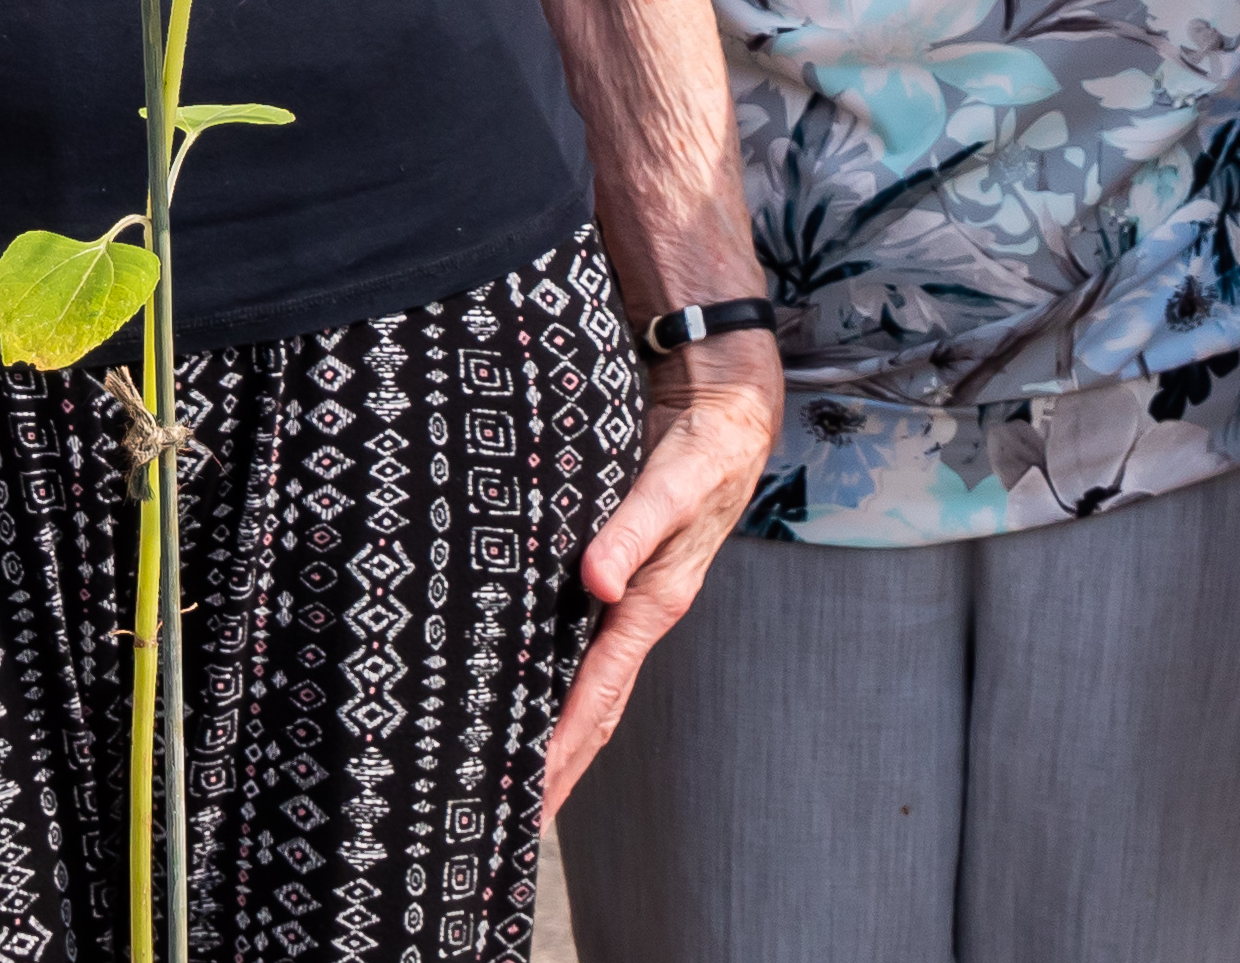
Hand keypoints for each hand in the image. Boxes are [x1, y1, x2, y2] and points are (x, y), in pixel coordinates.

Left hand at [543, 340, 779, 815]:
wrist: (726, 415)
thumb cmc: (702, 448)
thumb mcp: (670, 482)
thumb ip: (631, 529)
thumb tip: (594, 581)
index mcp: (654, 602)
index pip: (599, 690)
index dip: (563, 742)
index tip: (529, 791)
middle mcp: (638, 611)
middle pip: (594, 710)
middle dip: (559, 769)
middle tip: (513, 824)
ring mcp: (627, 600)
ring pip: (588, 687)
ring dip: (557, 739)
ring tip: (514, 785)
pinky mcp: (614, 578)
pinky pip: (582, 650)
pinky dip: (557, 688)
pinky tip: (526, 699)